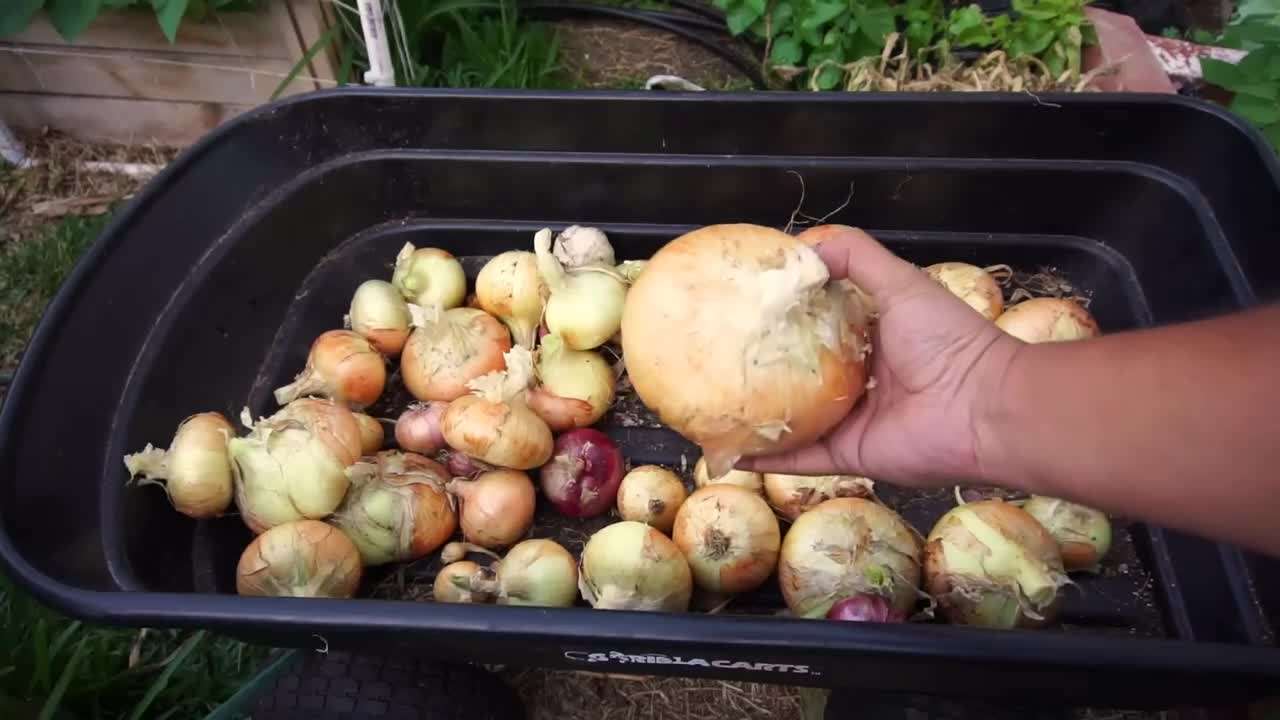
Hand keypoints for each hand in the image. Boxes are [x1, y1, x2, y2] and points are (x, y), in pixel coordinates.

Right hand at [740, 227, 1019, 487]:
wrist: (983, 409)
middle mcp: (858, 378)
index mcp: (873, 336)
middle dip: (761, 367)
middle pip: (799, 372)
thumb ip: (856, 257)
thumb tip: (801, 245)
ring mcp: (851, 419)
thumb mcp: (900, 282)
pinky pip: (798, 457)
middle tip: (714, 355)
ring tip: (709, 404)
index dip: (784, 315)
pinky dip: (763, 458)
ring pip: (793, 418)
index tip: (742, 305)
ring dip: (755, 414)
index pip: (819, 323)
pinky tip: (726, 449)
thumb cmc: (946, 340)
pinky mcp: (847, 455)